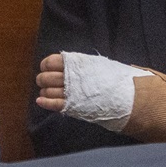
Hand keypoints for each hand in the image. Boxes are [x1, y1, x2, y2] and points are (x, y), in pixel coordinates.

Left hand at [36, 51, 152, 129]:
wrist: (126, 96)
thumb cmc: (117, 79)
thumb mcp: (102, 65)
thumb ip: (89, 64)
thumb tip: (82, 64)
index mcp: (79, 63)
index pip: (53, 60)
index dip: (46, 64)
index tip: (46, 67)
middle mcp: (72, 76)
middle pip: (47, 76)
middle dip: (43, 78)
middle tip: (44, 80)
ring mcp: (71, 92)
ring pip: (48, 90)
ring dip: (44, 90)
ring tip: (45, 91)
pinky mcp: (73, 106)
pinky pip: (54, 104)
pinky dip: (45, 102)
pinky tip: (39, 101)